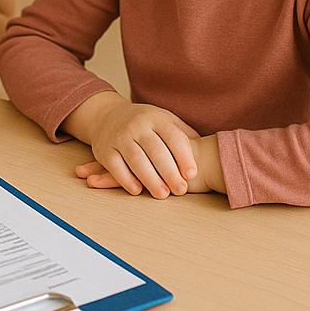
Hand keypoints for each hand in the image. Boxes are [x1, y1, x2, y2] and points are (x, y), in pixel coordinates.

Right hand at [69, 95, 199, 198]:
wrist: (107, 115)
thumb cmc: (144, 122)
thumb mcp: (164, 119)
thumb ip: (182, 132)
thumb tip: (204, 149)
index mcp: (155, 118)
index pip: (173, 136)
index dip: (183, 156)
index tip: (191, 174)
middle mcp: (136, 125)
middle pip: (156, 151)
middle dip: (169, 173)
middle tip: (181, 190)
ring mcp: (119, 137)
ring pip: (137, 160)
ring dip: (151, 180)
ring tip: (163, 195)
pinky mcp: (105, 150)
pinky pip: (116, 167)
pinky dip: (127, 180)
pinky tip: (138, 190)